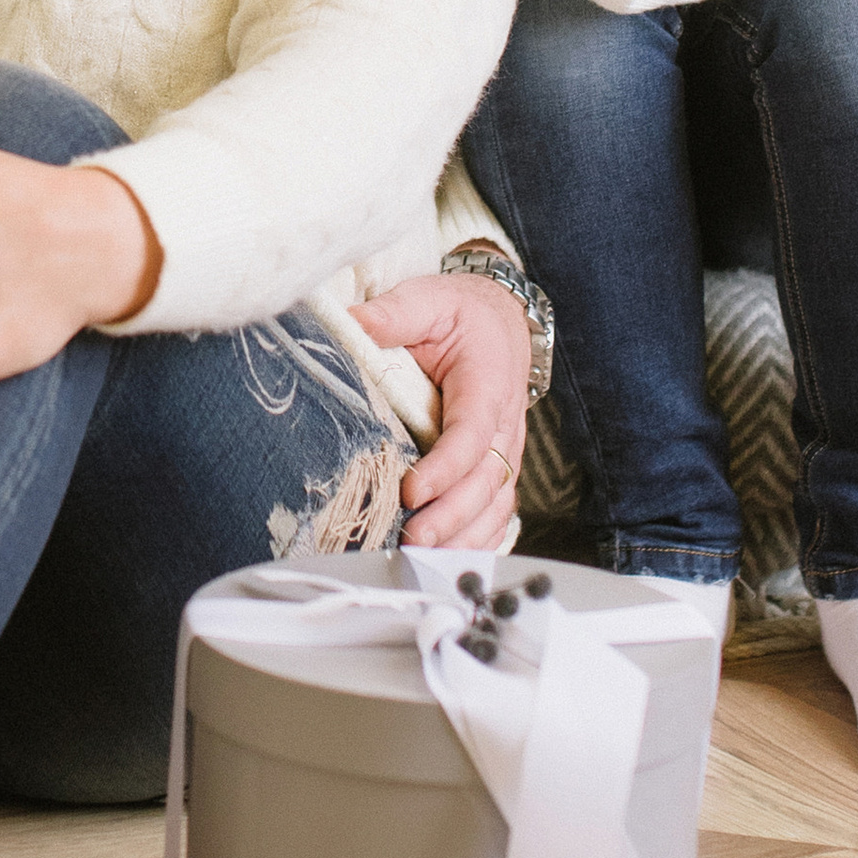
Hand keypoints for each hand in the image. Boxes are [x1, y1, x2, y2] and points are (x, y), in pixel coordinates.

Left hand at [348, 271, 530, 549]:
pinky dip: (480, 538)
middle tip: (414, 540)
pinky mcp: (498, 465)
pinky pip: (498, 510)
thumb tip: (351, 322)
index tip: (412, 489)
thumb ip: (393, 314)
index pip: (472, 433)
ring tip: (426, 558)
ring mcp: (505, 448)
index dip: (445, 467)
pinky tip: (451, 558)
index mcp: (487, 383)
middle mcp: (504, 422)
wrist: (499, 319)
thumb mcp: (427, 300)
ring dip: (465, 535)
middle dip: (451, 516)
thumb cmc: (460, 314)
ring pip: (496, 502)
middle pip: (486, 480)